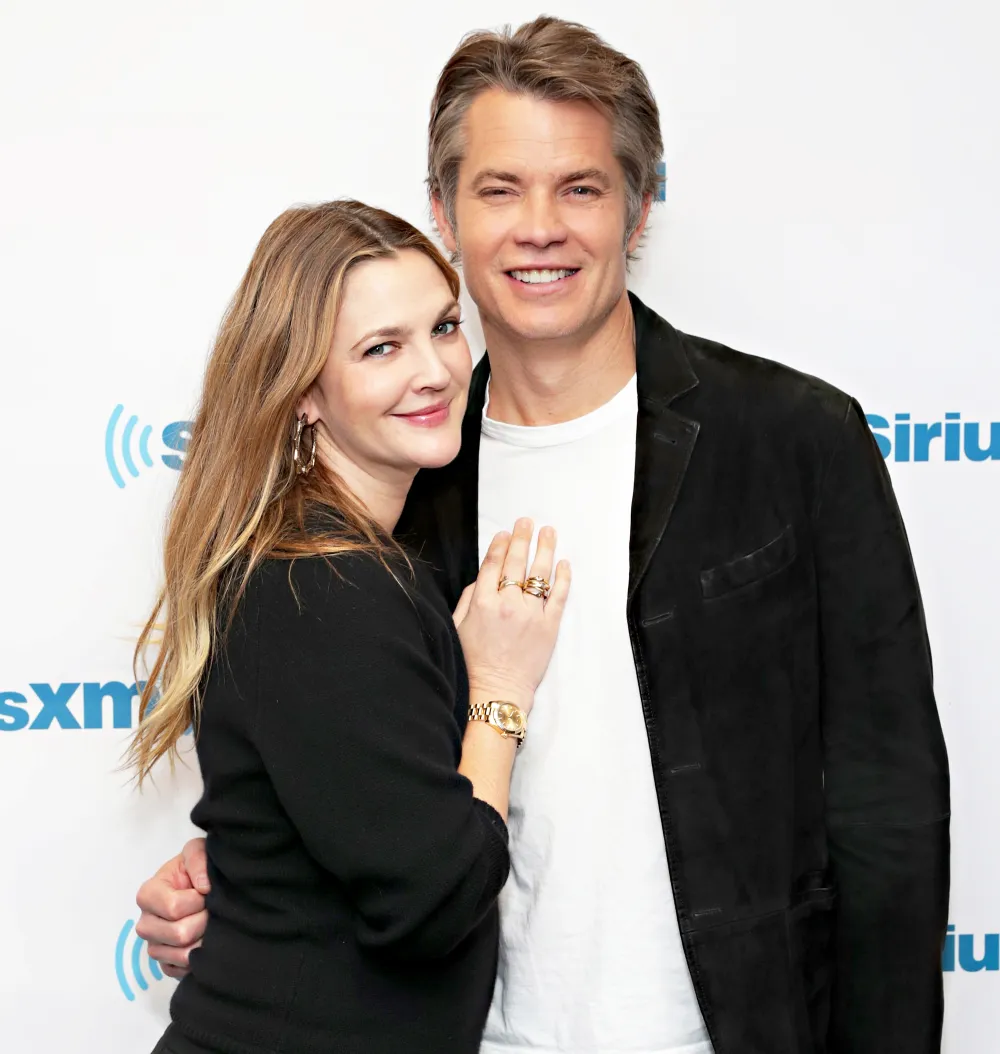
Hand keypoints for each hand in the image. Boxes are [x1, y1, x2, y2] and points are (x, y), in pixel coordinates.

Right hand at [135, 837, 210, 978]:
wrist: (201, 885)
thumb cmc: (195, 868)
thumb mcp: (196, 850)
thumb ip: (198, 859)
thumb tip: (203, 887)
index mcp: (147, 894)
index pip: (173, 908)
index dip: (196, 901)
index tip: (204, 892)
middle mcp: (145, 923)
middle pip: (179, 934)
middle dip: (204, 920)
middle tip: (211, 909)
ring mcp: (153, 945)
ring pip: (183, 955)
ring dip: (204, 939)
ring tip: (209, 923)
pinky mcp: (164, 963)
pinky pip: (181, 970)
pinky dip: (198, 958)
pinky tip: (203, 939)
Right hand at [454, 519, 569, 713]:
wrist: (497, 692)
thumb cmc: (473, 663)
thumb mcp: (457, 628)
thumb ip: (468, 599)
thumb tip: (481, 579)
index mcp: (482, 603)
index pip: (492, 565)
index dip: (498, 546)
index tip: (504, 533)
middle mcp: (507, 604)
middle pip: (515, 563)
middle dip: (521, 538)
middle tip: (526, 521)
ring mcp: (530, 614)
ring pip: (539, 574)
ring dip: (544, 549)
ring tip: (548, 532)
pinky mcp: (549, 626)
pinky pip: (558, 596)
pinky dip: (562, 578)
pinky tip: (564, 563)